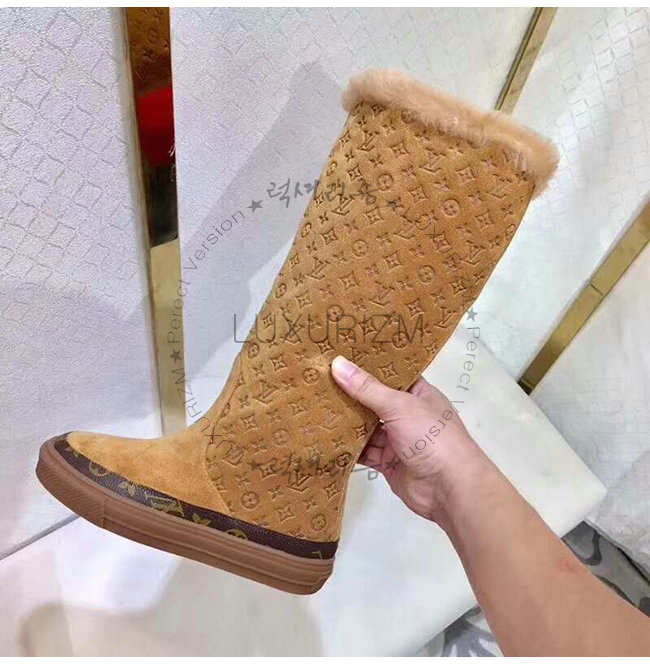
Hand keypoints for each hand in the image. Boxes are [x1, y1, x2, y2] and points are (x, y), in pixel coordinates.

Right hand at [331, 355, 490, 524]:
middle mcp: (408, 414)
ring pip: (366, 427)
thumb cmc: (431, 437)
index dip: (368, 364)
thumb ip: (367, 388)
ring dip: (346, 421)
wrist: (449, 488)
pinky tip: (325, 437)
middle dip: (350, 393)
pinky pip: (364, 452)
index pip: (391, 374)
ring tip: (315, 405)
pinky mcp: (387, 463)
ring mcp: (398, 440)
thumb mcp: (399, 406)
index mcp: (418, 394)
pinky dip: (348, 447)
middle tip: (318, 378)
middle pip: (374, 400)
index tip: (339, 352)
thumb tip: (337, 364)